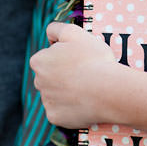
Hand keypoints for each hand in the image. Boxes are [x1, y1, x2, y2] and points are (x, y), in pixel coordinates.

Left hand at [29, 22, 146, 145]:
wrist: (109, 90)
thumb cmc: (93, 59)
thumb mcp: (75, 32)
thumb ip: (56, 28)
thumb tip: (49, 35)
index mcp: (38, 61)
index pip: (47, 58)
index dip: (64, 57)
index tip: (79, 60)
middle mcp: (37, 82)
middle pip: (50, 77)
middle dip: (63, 76)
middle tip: (85, 75)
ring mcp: (46, 101)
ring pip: (56, 95)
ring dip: (67, 92)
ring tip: (87, 89)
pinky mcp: (55, 117)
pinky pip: (61, 112)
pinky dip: (71, 109)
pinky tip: (84, 104)